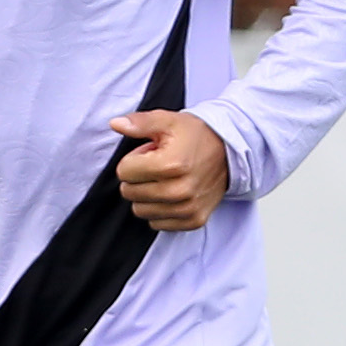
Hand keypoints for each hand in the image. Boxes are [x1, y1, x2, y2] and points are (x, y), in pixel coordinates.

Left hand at [109, 109, 228, 229]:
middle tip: (157, 167)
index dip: (133, 160)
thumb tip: (115, 124)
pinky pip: (157, 224)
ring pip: (140, 210)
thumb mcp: (167, 121)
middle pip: (129, 192)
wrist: (230, 152)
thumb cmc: (196, 135)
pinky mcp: (194, 220)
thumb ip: (140, 123)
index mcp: (171, 164)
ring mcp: (188, 208)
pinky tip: (171, 194)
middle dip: (137, 178)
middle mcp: (180, 190)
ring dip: (146, 196)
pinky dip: (159, 210)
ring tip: (165, 180)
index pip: (124, 172)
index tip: (150, 154)